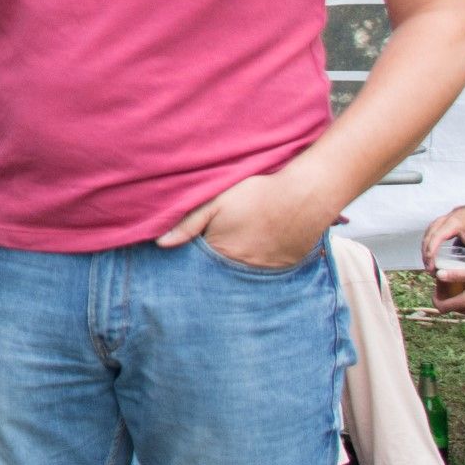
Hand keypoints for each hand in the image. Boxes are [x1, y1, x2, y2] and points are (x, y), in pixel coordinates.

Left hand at [155, 172, 327, 268]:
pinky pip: (267, 271)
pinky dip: (260, 261)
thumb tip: (161, 245)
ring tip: (243, 242)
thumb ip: (188, 223)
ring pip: (243, 271)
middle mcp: (242, 267)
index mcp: (220, 252)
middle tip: (224, 240)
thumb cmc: (256, 194)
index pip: (199, 263)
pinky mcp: (285, 266)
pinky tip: (262, 244)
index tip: (196, 246)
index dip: (195, 254)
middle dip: (215, 262)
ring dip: (238, 262)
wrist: (303, 195)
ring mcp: (265, 270)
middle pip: (221, 269)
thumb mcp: (216, 202)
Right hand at [423, 199, 464, 269]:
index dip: (431, 251)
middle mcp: (440, 222)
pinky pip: (426, 237)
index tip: (431, 264)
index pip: (437, 237)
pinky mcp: (433, 225)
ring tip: (428, 265)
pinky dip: (425, 247)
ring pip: (425, 238)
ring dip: (424, 252)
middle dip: (426, 254)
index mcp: (451, 224)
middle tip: (429, 269)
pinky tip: (428, 256)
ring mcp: (435, 222)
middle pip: (428, 239)